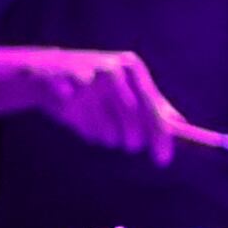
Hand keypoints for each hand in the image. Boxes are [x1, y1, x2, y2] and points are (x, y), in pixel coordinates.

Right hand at [27, 46, 182, 158]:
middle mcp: (112, 71)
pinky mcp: (64, 92)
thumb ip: (153, 104)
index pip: (153, 107)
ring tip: (97, 122)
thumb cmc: (95, 85)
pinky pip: (83, 128)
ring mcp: (86, 80)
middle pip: (132, 120)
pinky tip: (77, 116)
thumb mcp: (126, 86)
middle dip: (133, 139)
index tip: (164, 159)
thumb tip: (181, 124)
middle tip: (131, 145)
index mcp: (132, 68)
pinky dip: (85, 130)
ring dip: (105, 136)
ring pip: (106, 131)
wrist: (46, 71)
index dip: (160, 136)